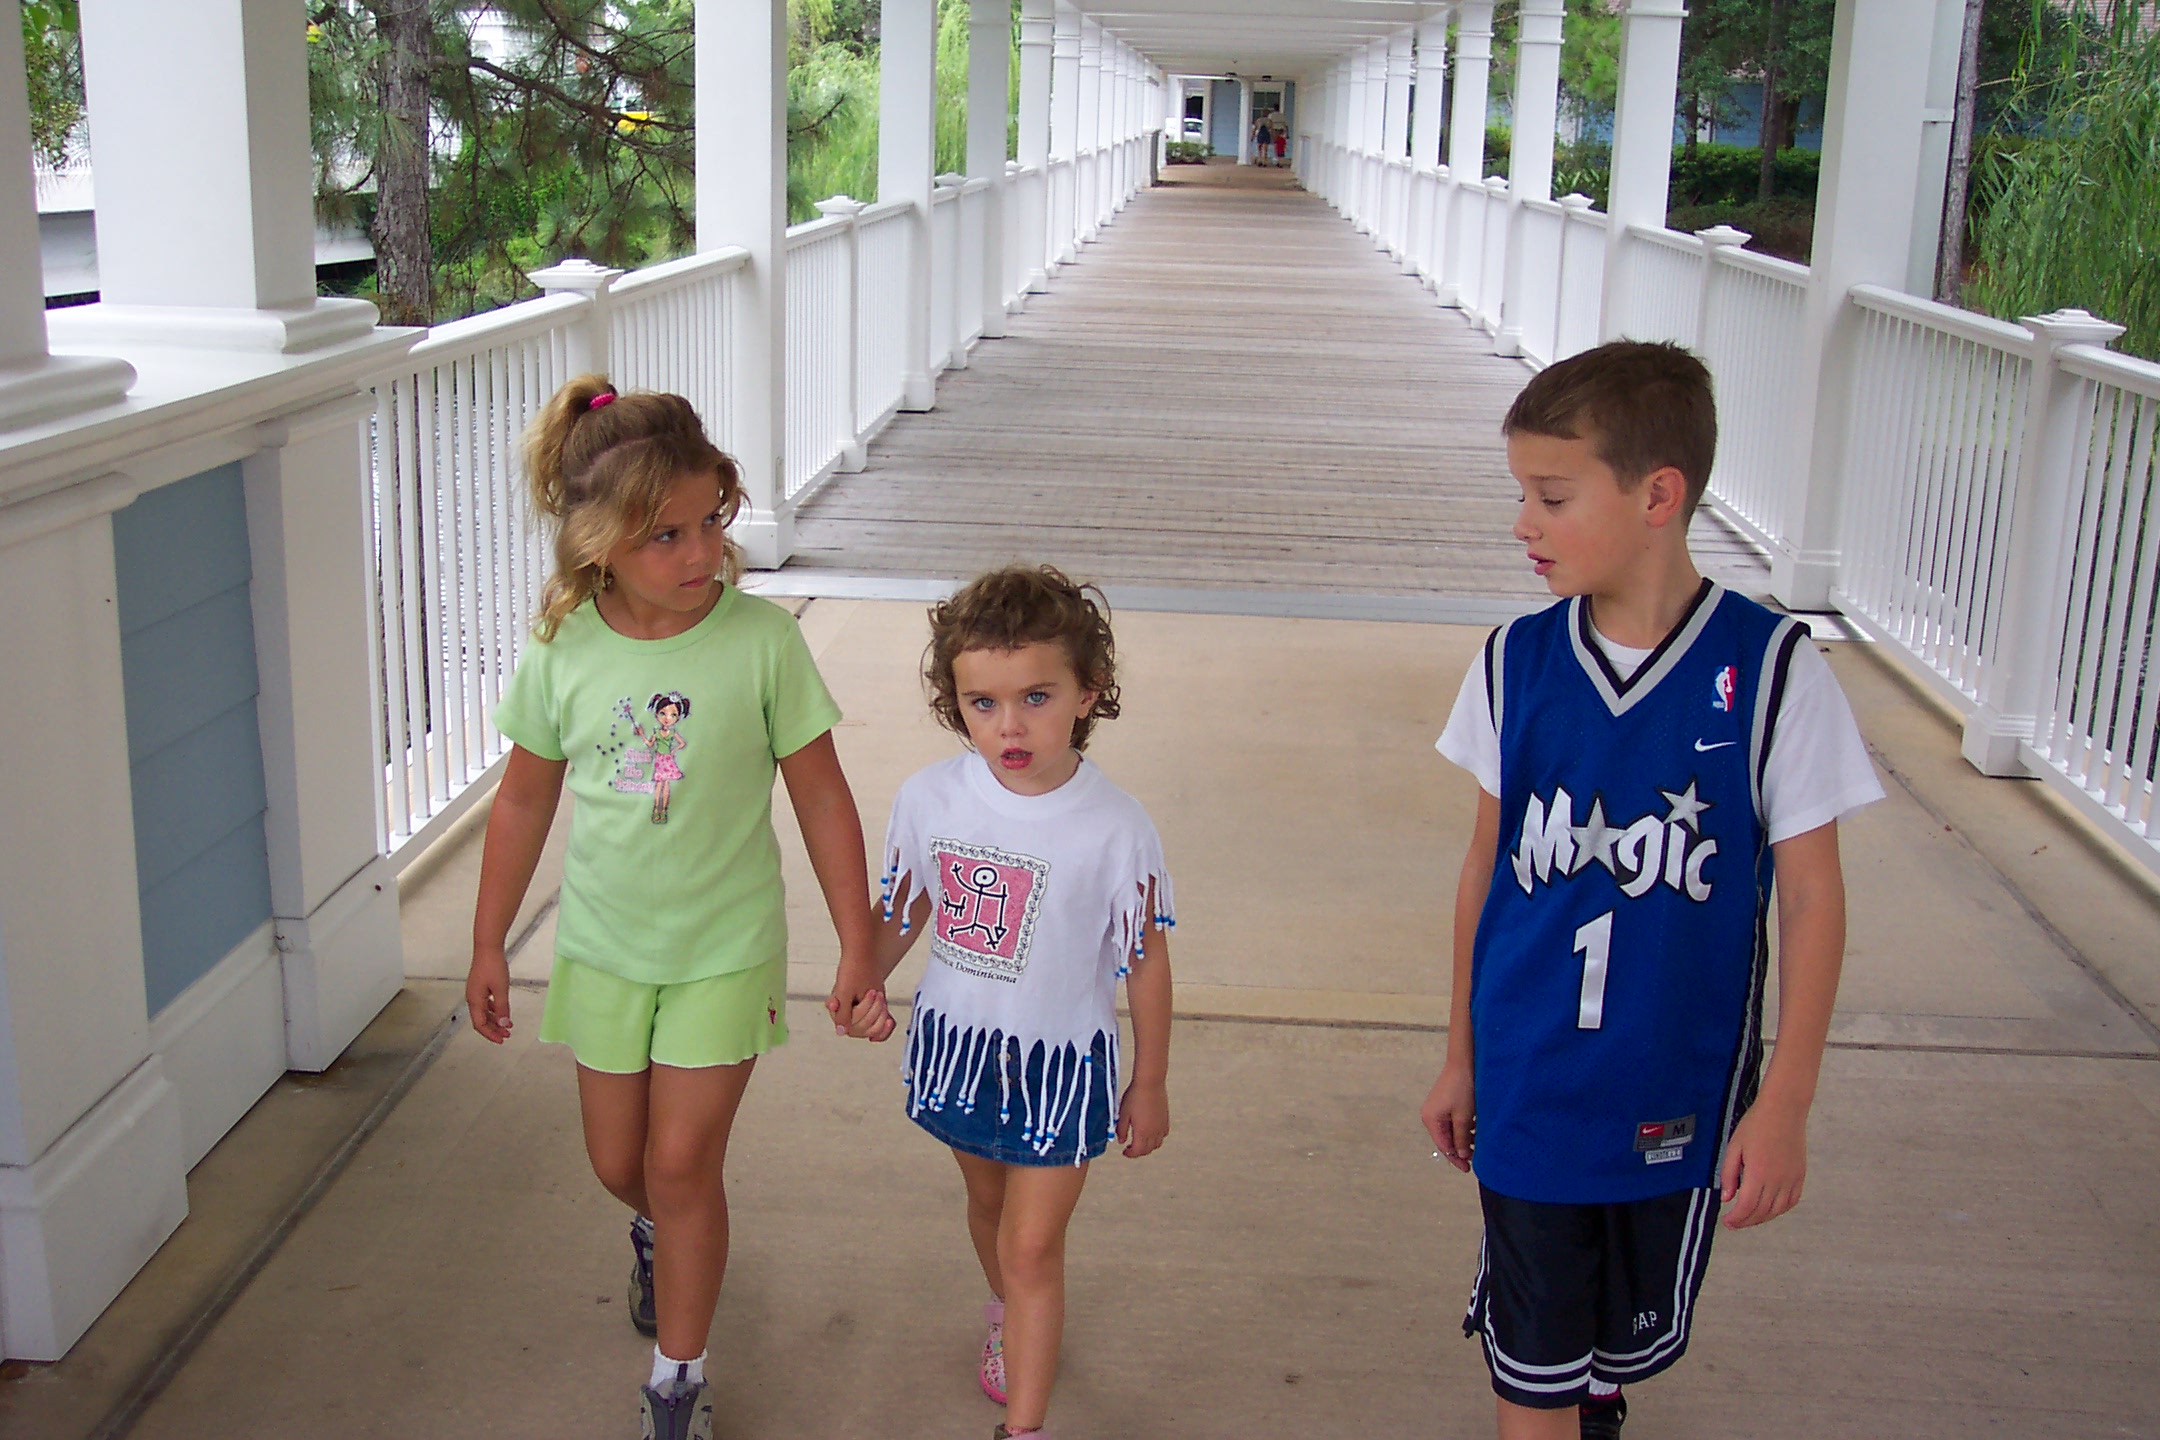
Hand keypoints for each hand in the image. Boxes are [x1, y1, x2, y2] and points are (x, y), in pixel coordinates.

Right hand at [466, 946, 512, 1043]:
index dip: (490, 1034)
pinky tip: (502, 1011)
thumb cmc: (493, 966)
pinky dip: (494, 1010)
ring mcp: (475, 991)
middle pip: (481, 1020)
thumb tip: (504, 1024)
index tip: (501, 1040)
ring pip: (484, 1012)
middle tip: (507, 1035)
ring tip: (508, 1025)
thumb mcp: (501, 989)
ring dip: (495, 1020)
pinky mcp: (480, 985)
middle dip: (494, 1029)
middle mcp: (472, 998)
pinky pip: (485, 1003)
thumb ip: (503, 1008)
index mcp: (475, 1000)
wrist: (487, 947)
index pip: (479, 1024)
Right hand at [825, 962, 894, 1040]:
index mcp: (837, 1013)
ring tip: (879, 996)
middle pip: (864, 1028)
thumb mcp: (845, 991)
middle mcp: (847, 1018)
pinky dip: (886, 1028)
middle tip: (876, 992)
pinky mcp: (870, 1017)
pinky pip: (879, 1032)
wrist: (864, 960)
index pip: (853, 1025)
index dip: (865, 1009)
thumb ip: (843, 1012)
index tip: (870, 992)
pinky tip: (889, 1020)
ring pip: (873, 1030)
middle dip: (874, 1009)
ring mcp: (859, 1018)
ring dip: (881, 1014)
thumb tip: (840, 1032)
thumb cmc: (853, 970)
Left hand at [1117, 1079, 1168, 1157]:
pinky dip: (1157, 1138)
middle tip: (1131, 1148)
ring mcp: (1162, 1126)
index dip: (1130, 1154)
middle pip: (1147, 1150)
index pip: (1137, 1151)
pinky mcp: (1166, 1119)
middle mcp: (1154, 1132)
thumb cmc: (1135, 1096)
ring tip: (1140, 1141)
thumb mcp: (1123, 1114)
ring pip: (1157, 1144)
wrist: (1150, 1083)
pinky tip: (1151, 1132)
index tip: (1125, 1152)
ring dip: (1148, 1146)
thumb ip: (1121, 1130)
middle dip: (1138, 1151)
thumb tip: (1121, 1141)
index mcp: (1142, 1132)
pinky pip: (1163, 1134)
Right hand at [1421, 1060, 1474, 1172]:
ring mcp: (1436, 1109)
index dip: (1455, 1158)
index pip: (1443, 1146)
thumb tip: (1460, 1154)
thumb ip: (1461, 1138)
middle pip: (1445, 1139)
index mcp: (1431, 1119)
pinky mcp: (1444, 1103)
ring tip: (1478, 1144)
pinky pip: (1452, 1121)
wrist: (1464, 1063)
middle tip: (1475, 1158)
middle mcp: (1430, 1115)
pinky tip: (1475, 1129)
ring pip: (1450, 1130)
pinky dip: (1463, 1127)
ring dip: (1463, 1138)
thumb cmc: (1462, 1088)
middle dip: (1460, 1148)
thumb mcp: (1464, 1117)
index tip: (1467, 1168)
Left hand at [1719, 1097, 1807, 1227]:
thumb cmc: (1756, 1125)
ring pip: (1778, 1210)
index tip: (1727, 1222)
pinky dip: (1780, 1210)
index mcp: (1758, 1173)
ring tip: (1749, 1218)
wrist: (1784, 1110)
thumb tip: (1727, 1199)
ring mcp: (1791, 1179)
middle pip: (1762, 1211)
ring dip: (1762, 1218)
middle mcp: (1777, 1180)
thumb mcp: (1734, 1147)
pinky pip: (1791, 1201)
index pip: (1747, 1206)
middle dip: (1746, 1221)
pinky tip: (1770, 1209)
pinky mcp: (1800, 1175)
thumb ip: (1729, 1174)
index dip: (1736, 1219)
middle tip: (1734, 1223)